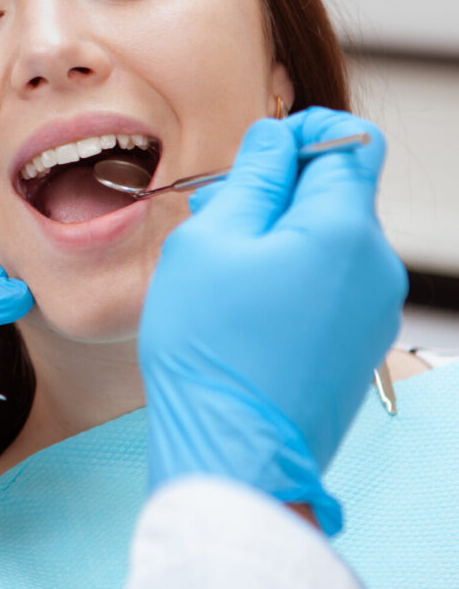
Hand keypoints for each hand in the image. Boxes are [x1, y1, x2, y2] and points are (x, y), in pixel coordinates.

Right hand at [138, 107, 407, 533]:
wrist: (234, 455)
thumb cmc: (211, 350)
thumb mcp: (211, 241)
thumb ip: (253, 177)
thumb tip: (276, 139)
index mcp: (344, 229)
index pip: (352, 142)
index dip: (304, 133)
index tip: (259, 153)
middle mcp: (376, 267)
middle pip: (338, 194)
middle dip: (280, 191)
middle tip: (218, 215)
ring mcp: (374, 312)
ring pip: (330, 241)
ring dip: (281, 236)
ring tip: (222, 269)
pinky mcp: (360, 346)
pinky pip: (332, 285)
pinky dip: (294, 276)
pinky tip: (245, 306)